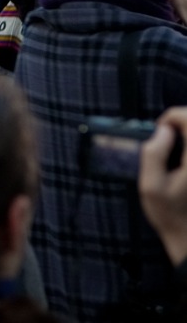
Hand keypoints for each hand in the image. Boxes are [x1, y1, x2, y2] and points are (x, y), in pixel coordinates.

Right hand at [140, 108, 186, 265]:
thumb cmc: (170, 214)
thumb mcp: (151, 185)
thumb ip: (153, 153)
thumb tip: (162, 131)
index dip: (171, 118)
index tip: (159, 131)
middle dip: (180, 122)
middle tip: (164, 136)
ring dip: (185, 133)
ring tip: (172, 144)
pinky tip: (181, 159)